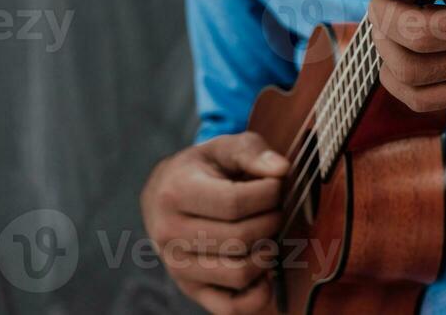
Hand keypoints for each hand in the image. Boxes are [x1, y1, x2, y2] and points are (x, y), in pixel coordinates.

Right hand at [140, 132, 288, 313]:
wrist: (164, 196)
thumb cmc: (202, 169)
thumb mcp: (224, 147)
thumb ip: (253, 151)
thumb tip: (281, 170)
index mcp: (176, 192)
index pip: (234, 203)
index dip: (268, 194)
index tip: (276, 185)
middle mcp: (170, 233)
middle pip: (239, 239)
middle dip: (271, 221)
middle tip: (275, 208)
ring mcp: (177, 266)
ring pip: (238, 274)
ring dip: (267, 254)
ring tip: (269, 233)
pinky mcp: (191, 290)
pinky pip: (231, 307)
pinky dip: (258, 294)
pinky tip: (266, 269)